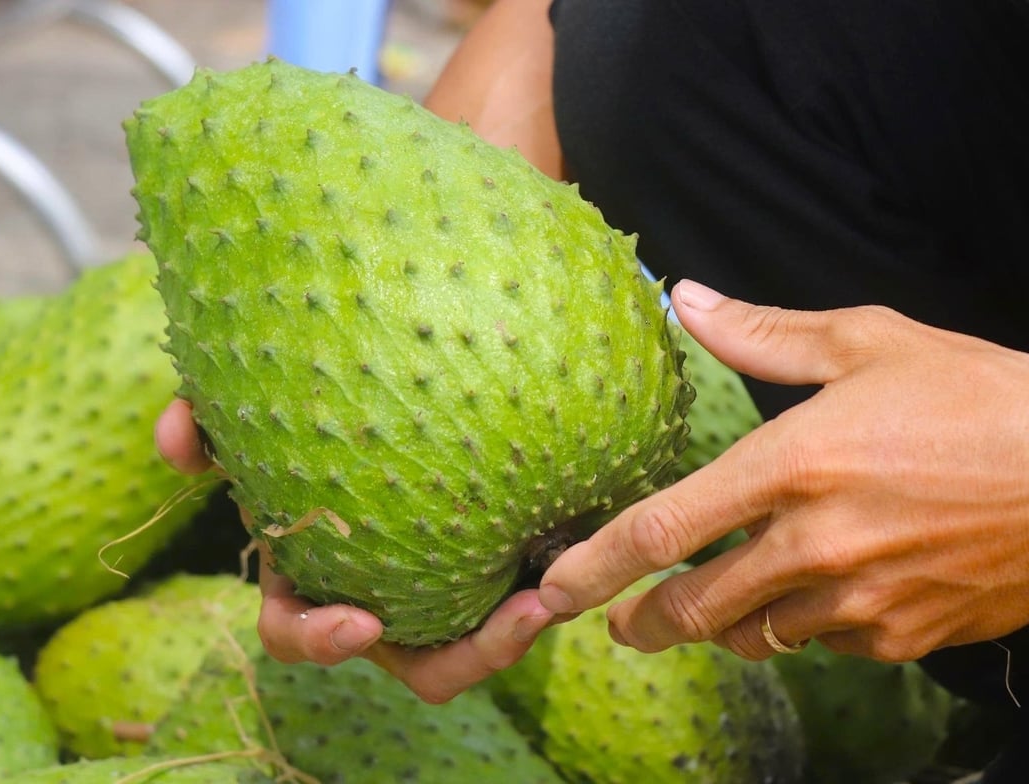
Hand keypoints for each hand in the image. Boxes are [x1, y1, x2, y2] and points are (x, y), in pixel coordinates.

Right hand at [155, 399, 557, 701]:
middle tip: (519, 617)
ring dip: (514, 633)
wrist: (378, 397)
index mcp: (310, 575)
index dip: (318, 640)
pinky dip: (533, 582)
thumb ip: (207, 424)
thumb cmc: (302, 423)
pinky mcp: (482, 563)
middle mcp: (373, 594)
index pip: (294, 632)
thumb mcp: (250, 422)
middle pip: (413, 661)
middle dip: (466, 658)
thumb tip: (175, 437)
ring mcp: (430, 586)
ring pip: (473, 643)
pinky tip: (568, 540)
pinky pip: (508, 591)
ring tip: (555, 593)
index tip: (360, 621)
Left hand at [538, 279, 1028, 662]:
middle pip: (692, 608)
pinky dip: (801, 628)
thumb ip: (762, 333)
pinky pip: (822, 647)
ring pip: (754, 638)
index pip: (660, 530)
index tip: (551, 589)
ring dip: (723, 625)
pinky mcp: (903, 636)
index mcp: (791, 466)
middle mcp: (813, 546)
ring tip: (713, 604)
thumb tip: (684, 298)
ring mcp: (860, 601)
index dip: (592, 567)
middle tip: (622, 623)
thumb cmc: (980, 396)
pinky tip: (812, 597)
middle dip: (644, 623)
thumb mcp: (868, 342)